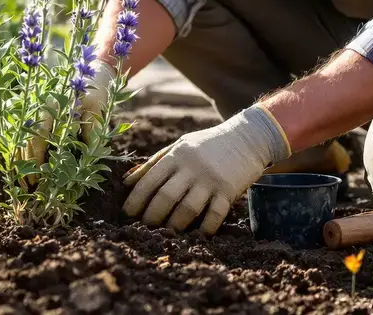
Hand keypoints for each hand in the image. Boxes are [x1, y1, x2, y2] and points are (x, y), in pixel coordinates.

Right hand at [21, 59, 118, 183]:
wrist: (94, 67)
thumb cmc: (97, 89)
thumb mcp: (99, 110)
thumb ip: (93, 133)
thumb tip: (89, 158)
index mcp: (52, 105)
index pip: (39, 138)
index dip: (36, 160)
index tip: (38, 178)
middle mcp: (37, 104)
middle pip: (25, 139)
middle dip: (25, 164)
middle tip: (27, 185)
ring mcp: (32, 103)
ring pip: (18, 134)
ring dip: (18, 156)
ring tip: (20, 177)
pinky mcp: (32, 104)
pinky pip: (18, 126)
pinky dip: (15, 143)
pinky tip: (14, 158)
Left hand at [121, 105, 290, 234]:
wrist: (247, 137)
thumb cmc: (207, 144)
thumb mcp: (179, 146)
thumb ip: (153, 163)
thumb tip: (126, 182)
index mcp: (176, 155)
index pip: (149, 180)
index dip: (135, 199)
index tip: (126, 214)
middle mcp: (192, 167)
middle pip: (166, 197)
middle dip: (152, 216)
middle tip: (144, 228)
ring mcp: (211, 179)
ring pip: (188, 208)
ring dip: (175, 225)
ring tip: (167, 234)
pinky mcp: (229, 190)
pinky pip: (215, 214)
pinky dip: (205, 228)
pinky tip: (198, 235)